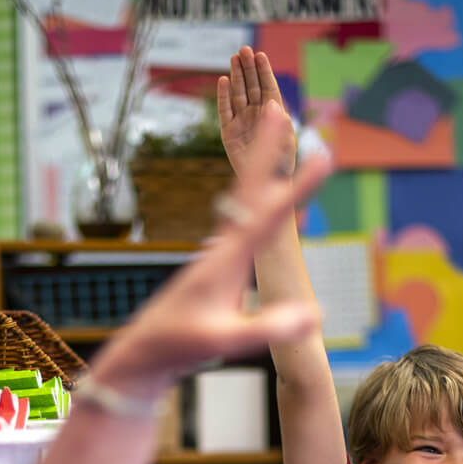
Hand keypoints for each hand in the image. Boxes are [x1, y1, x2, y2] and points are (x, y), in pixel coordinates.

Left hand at [90, 105, 330, 400]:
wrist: (140, 355)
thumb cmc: (178, 349)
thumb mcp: (223, 342)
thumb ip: (265, 328)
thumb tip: (313, 314)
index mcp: (225, 261)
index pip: (267, 216)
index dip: (296, 187)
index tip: (322, 155)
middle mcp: (218, 251)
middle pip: (246, 192)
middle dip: (263, 152)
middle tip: (275, 108)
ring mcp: (212, 259)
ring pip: (238, 205)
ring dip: (255, 172)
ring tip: (266, 145)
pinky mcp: (210, 270)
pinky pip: (235, 225)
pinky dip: (249, 204)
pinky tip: (251, 204)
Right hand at [218, 46, 296, 178]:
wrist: (267, 185)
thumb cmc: (282, 165)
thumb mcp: (287, 144)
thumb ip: (283, 124)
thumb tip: (273, 103)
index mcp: (273, 114)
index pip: (268, 87)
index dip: (264, 71)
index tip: (260, 55)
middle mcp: (257, 114)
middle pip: (251, 86)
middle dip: (248, 68)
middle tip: (244, 49)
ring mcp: (242, 122)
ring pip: (238, 94)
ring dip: (236, 76)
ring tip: (234, 58)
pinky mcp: (229, 133)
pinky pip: (225, 111)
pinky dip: (223, 96)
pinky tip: (223, 80)